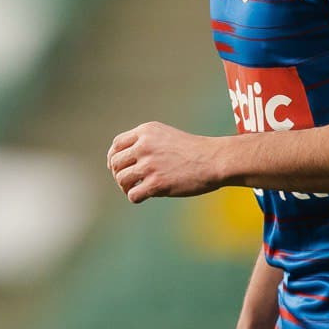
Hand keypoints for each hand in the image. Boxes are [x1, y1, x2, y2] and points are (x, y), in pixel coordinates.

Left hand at [106, 121, 223, 202]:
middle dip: (119, 174)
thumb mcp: (166, 136)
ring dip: (126, 187)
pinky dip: (135, 197)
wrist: (214, 160)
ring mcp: (149, 164)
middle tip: (130, 181)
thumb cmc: (193, 150)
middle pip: (115, 163)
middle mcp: (144, 145)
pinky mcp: (157, 183)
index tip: (119, 167)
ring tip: (137, 189)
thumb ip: (146, 142)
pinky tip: (144, 196)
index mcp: (145, 131)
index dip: (113, 158)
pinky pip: (133, 194)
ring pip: (121, 179)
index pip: (117, 145)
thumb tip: (126, 160)